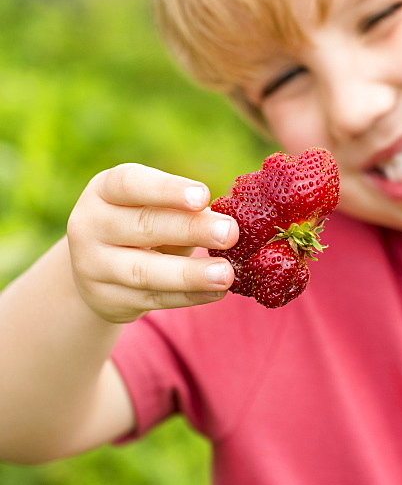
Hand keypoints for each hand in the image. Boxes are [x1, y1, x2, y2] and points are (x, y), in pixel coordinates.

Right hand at [66, 163, 238, 323]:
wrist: (97, 266)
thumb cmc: (141, 221)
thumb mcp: (155, 206)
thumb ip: (183, 209)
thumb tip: (226, 222)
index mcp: (103, 190)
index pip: (130, 184)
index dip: (167, 190)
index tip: (203, 196)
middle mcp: (89, 225)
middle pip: (142, 227)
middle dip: (190, 229)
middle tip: (230, 233)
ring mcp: (92, 266)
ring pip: (144, 271)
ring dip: (190, 274)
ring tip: (226, 273)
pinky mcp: (106, 300)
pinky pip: (151, 299)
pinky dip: (188, 296)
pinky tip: (216, 292)